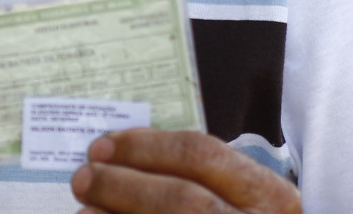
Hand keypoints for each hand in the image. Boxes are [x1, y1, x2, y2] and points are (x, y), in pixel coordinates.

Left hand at [70, 128, 300, 213]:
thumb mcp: (232, 196)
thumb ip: (187, 175)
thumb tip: (115, 157)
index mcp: (269, 196)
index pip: (201, 155)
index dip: (144, 147)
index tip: (102, 146)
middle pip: (182, 199)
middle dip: (123, 184)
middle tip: (84, 178)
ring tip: (84, 209)